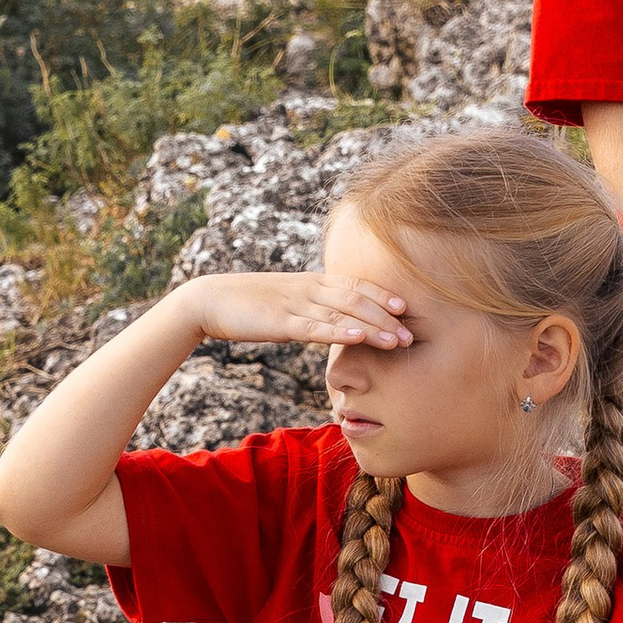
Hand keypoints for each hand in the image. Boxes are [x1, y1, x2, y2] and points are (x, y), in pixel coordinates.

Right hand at [175, 269, 409, 353]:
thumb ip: (311, 308)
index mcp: (312, 282)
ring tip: (397, 340)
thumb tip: (333, 320)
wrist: (210, 300)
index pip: (356, 286)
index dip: (383, 295)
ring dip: (373, 327)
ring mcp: (296, 303)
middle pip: (357, 299)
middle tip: (412, 335)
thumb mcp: (287, 302)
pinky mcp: (280, 320)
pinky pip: (315, 326)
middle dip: (387, 317)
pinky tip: (358, 337)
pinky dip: (339, 331)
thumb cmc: (250, 304)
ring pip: (342, 313)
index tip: (408, 309)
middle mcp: (309, 288)